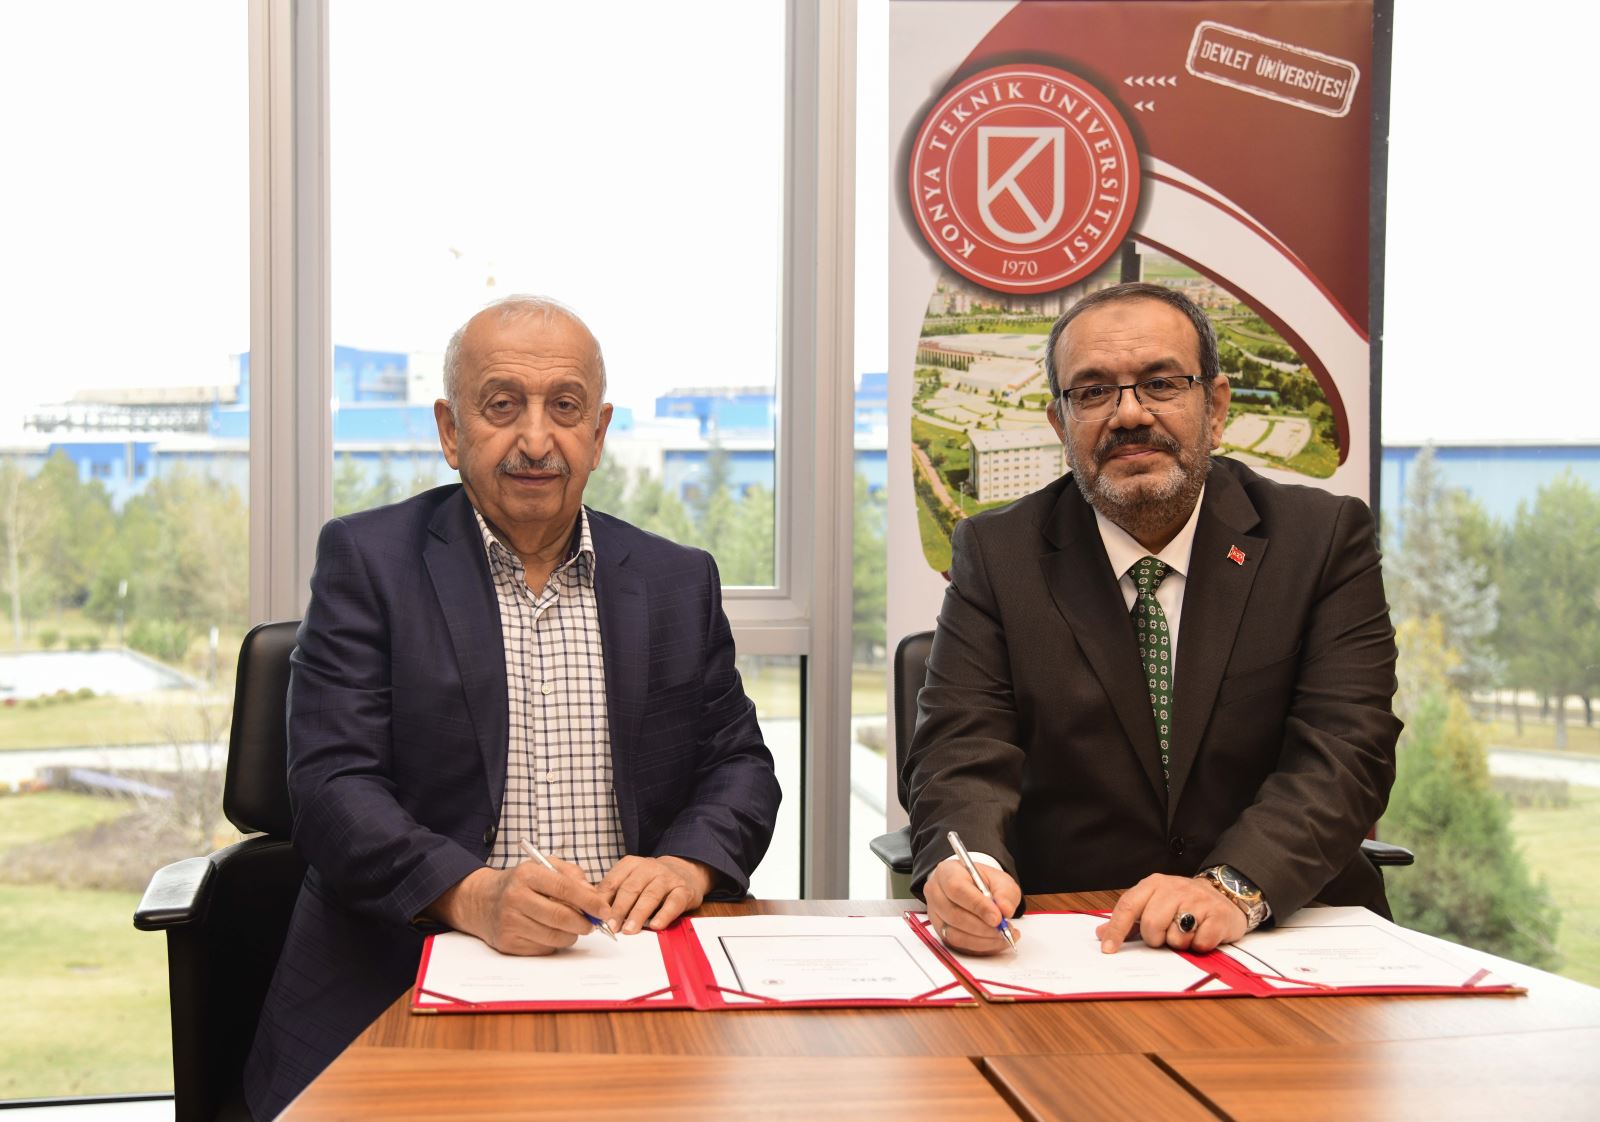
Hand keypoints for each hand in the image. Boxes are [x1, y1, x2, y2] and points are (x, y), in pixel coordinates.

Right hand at [427, 857, 612, 955]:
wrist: (481, 901)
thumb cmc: (520, 883)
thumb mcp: (543, 867)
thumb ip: (571, 875)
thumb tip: (594, 895)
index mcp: (527, 874)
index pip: (565, 889)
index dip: (589, 902)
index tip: (605, 910)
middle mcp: (515, 898)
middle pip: (561, 917)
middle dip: (584, 924)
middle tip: (593, 924)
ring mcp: (510, 922)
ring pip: (555, 937)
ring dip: (571, 935)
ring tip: (572, 927)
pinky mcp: (507, 943)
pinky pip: (543, 949)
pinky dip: (554, 943)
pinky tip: (550, 932)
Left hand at [598, 855, 714, 933]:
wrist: (685, 871)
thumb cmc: (651, 882)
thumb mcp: (631, 881)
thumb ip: (614, 894)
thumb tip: (591, 914)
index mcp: (631, 865)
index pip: (613, 882)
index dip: (603, 901)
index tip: (595, 917)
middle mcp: (649, 868)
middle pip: (630, 888)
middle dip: (619, 909)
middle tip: (611, 927)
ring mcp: (667, 878)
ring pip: (650, 895)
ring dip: (638, 914)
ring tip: (629, 930)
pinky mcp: (684, 889)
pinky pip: (674, 902)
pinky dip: (665, 914)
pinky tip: (656, 925)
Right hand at [924, 859, 1021, 955]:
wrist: (975, 889)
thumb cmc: (983, 882)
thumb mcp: (1000, 880)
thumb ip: (1005, 893)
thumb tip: (1005, 910)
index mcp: (947, 872)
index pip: (957, 889)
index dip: (977, 905)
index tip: (997, 917)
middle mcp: (936, 892)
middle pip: (953, 914)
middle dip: (982, 927)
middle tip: (1004, 929)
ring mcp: (935, 914)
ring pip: (954, 934)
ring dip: (982, 939)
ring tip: (1003, 935)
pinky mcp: (940, 932)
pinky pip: (958, 945)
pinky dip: (980, 946)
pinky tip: (995, 941)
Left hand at [1095, 873, 1247, 953]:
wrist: (1225, 894)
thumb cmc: (1183, 903)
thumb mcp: (1154, 903)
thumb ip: (1129, 919)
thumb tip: (1101, 933)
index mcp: (1154, 884)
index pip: (1128, 906)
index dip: (1116, 929)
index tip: (1108, 949)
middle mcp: (1175, 888)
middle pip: (1151, 924)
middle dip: (1155, 938)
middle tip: (1165, 936)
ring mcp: (1198, 900)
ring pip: (1176, 936)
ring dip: (1179, 942)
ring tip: (1186, 932)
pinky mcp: (1218, 915)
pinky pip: (1201, 943)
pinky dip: (1199, 945)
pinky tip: (1202, 934)